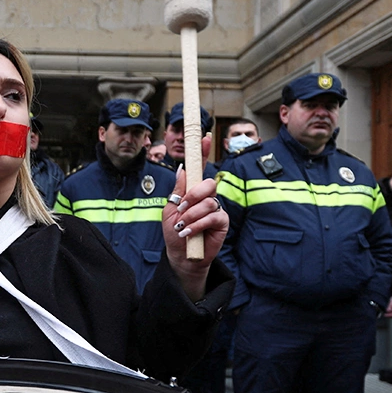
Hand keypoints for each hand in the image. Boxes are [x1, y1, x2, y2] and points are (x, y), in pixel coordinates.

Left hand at [162, 137, 227, 301]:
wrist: (181, 254)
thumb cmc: (175, 231)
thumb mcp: (169, 209)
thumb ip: (177, 190)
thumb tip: (182, 169)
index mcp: (192, 190)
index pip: (199, 168)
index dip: (203, 152)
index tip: (205, 137)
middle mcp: (206, 196)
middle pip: (207, 183)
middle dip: (193, 195)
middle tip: (181, 209)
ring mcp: (215, 208)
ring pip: (208, 202)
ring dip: (191, 215)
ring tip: (182, 226)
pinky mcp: (221, 222)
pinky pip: (212, 217)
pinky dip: (197, 225)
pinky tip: (188, 233)